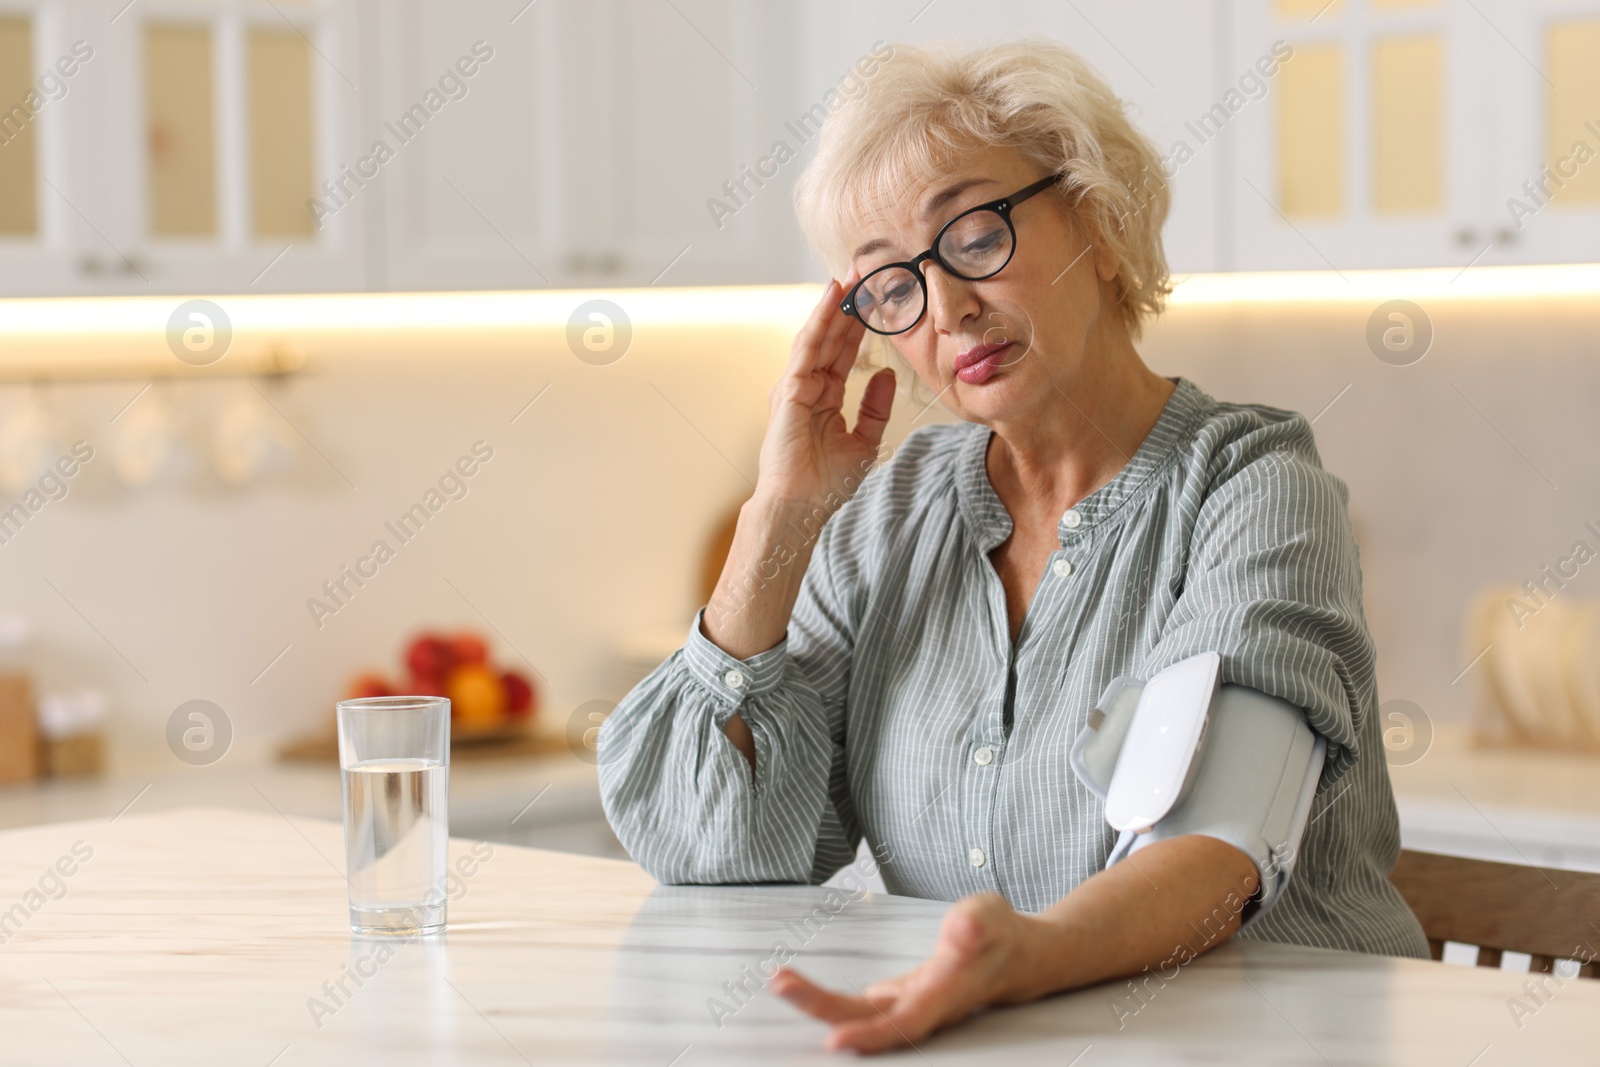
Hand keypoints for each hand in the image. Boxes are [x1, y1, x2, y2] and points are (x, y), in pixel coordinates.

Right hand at [756, 276, 895, 508]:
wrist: (801, 507)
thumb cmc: (826, 484)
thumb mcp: (865, 441)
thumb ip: (875, 408)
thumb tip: (887, 375)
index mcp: (825, 396)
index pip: (844, 351)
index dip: (859, 324)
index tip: (875, 296)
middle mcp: (808, 386)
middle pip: (831, 336)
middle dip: (848, 303)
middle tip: (864, 269)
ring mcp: (795, 386)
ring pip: (818, 335)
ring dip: (834, 304)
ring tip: (851, 273)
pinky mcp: (788, 390)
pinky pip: (807, 348)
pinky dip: (820, 320)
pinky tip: (833, 298)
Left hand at [770, 893, 1035, 1053]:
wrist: (1016, 957)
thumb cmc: (1002, 934)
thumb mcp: (992, 916)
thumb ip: (977, 923)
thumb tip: (962, 926)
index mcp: (946, 993)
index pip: (907, 1021)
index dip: (872, 1034)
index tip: (835, 1039)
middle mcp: (923, 1007)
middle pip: (869, 1021)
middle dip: (823, 1008)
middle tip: (781, 984)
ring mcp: (908, 1005)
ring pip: (858, 1014)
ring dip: (818, 1003)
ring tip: (781, 980)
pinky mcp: (898, 997)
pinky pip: (858, 1006)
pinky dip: (828, 999)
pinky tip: (799, 989)